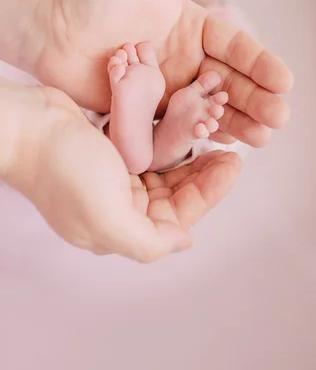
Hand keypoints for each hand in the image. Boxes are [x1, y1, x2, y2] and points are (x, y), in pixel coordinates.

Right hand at [3, 83, 240, 261]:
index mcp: (118, 229)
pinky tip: (183, 133)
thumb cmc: (64, 168)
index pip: (177, 219)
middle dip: (203, 177)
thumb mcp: (107, 216)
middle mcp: (117, 208)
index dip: (209, 194)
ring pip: (163, 175)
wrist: (29, 125)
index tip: (232, 166)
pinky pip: (148, 153)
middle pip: (173, 197)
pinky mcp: (108, 153)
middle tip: (228, 152)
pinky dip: (167, 146)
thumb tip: (184, 243)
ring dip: (188, 160)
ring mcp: (112, 180)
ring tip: (212, 141)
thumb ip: (148, 241)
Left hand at [36, 0, 292, 147]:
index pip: (235, 46)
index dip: (260, 63)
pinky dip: (202, 134)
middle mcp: (187, 59)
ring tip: (263, 137)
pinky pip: (180, 125)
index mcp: (193, 27)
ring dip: (239, 121)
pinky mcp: (150, 111)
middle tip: (281, 116)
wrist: (51, 30)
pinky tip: (224, 144)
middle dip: (257, 98)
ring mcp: (170, 88)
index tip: (285, 79)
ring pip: (211, 107)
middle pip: (231, 81)